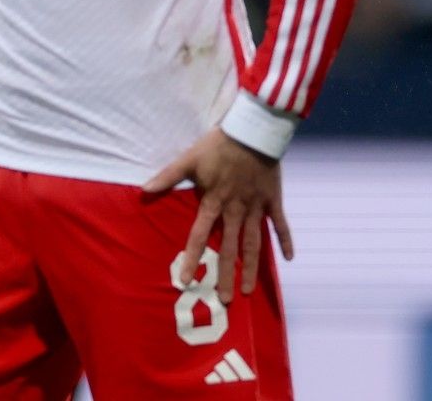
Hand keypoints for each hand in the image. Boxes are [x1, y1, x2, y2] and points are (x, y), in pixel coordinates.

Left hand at [143, 128, 293, 303]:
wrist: (253, 131)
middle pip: (229, 248)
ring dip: (252, 267)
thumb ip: (168, 176)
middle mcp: (236, 210)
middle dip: (226, 275)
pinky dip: (285, 240)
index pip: (199, 235)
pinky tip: (289, 259)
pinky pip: (280, 224)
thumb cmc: (218, 145)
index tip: (186, 280)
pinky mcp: (273, 200)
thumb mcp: (190, 159)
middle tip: (223, 300)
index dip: (192, 258)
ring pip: (254, 243)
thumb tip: (143, 190)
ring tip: (249, 291)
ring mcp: (256, 207)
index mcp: (214, 202)